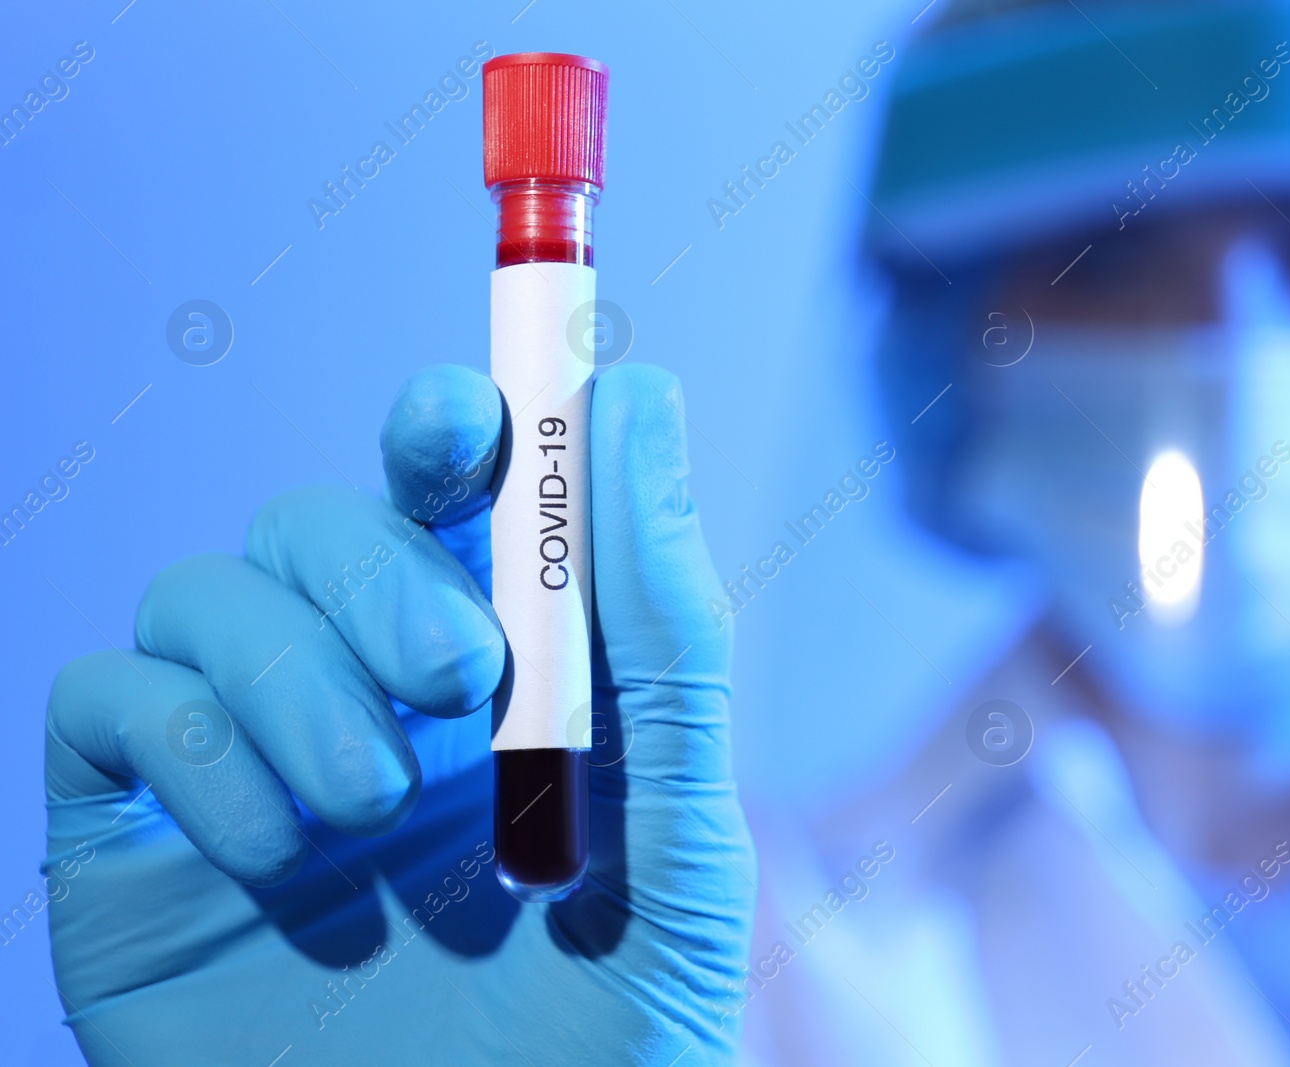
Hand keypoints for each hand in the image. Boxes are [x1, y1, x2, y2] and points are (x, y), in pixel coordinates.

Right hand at [44, 364, 754, 1064]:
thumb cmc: (616, 1015)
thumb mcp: (675, 810)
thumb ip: (663, 615)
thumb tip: (640, 391)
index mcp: (489, 669)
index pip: (441, 487)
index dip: (445, 420)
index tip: (468, 421)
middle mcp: (356, 693)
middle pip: (313, 519)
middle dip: (383, 571)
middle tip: (463, 678)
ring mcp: (240, 761)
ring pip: (205, 592)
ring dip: (295, 678)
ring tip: (375, 811)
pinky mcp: (131, 842)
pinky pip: (107, 700)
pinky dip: (192, 748)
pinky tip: (277, 854)